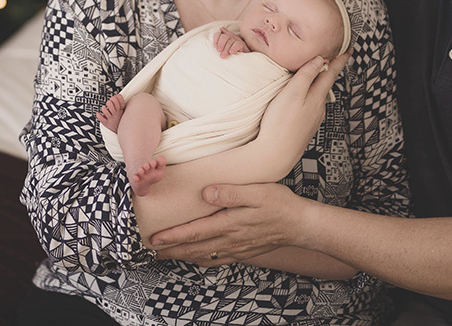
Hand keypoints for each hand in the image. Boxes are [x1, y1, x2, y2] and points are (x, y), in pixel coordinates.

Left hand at [150, 182, 307, 264]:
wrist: (300, 224)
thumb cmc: (280, 204)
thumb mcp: (258, 191)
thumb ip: (232, 192)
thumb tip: (206, 193)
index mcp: (230, 223)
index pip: (194, 231)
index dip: (172, 236)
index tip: (154, 238)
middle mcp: (230, 240)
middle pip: (193, 247)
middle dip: (171, 249)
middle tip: (151, 250)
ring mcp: (236, 249)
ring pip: (203, 256)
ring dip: (183, 255)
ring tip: (167, 254)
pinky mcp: (243, 252)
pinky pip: (217, 260)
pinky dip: (201, 260)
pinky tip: (196, 258)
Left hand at [214, 26, 248, 57]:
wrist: (242, 58)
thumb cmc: (231, 54)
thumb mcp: (224, 49)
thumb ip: (221, 41)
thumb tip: (221, 29)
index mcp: (225, 38)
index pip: (218, 34)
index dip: (216, 39)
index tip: (215, 47)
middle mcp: (230, 38)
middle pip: (224, 37)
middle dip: (221, 44)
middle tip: (219, 51)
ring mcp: (237, 40)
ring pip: (230, 41)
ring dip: (226, 48)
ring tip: (223, 56)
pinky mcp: (242, 45)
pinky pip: (238, 44)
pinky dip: (234, 48)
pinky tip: (231, 52)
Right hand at [256, 52, 348, 168]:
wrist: (275, 155)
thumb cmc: (280, 123)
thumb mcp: (292, 94)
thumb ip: (305, 75)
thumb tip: (319, 60)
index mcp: (316, 97)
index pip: (330, 74)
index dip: (339, 60)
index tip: (349, 49)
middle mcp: (318, 108)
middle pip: (325, 84)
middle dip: (329, 70)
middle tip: (333, 57)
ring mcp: (312, 119)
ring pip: (318, 96)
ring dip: (318, 83)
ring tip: (316, 74)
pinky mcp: (304, 128)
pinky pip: (311, 106)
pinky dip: (311, 96)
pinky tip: (303, 97)